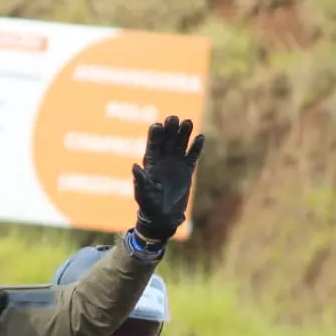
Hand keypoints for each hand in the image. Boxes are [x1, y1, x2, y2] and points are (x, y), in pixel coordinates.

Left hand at [132, 116, 204, 242]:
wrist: (163, 217)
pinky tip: (200, 137)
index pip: (152, 145)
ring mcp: (175, 164)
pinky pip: (192, 156)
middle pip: (167, 140)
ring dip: (184, 133)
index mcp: (150, 163)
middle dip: (170, 129)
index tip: (157, 125)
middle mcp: (163, 160)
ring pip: (180, 144)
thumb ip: (140, 180)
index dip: (154, 135)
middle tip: (173, 119)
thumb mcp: (143, 193)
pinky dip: (196, 147)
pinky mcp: (187, 170)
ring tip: (188, 122)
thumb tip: (134, 166)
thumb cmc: (148, 205)